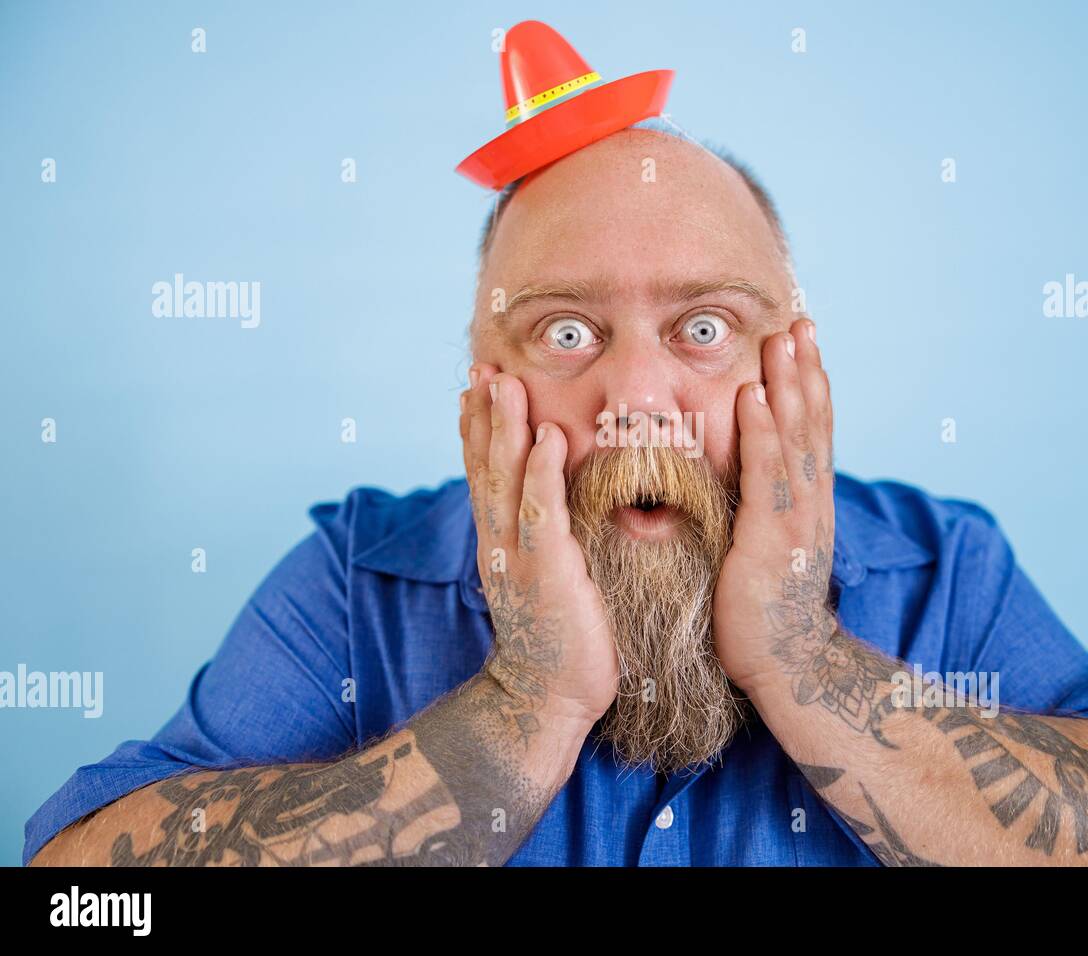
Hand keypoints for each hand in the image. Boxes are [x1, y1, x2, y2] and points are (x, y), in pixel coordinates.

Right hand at [460, 365, 618, 730]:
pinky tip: (546, 437)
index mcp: (499, 543)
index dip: (477, 430)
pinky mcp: (547, 572)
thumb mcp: (546, 580)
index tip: (475, 388)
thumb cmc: (558, 640)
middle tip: (482, 368)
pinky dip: (542, 472)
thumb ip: (545, 542)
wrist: (545, 699)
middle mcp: (499, 542)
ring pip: (506, 480)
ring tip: (505, 382)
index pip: (484, 476)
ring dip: (505, 428)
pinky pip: (542, 512)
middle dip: (483, 415)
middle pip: (486, 467)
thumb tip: (554, 510)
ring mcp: (518, 556)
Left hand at [713, 319, 837, 693]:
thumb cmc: (768, 614)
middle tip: (800, 321)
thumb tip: (747, 489)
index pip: (813, 433)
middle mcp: (811, 503)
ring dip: (788, 384)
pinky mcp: (771, 538)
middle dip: (806, 370)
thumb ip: (764, 515)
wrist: (790, 667)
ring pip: (794, 438)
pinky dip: (761, 432)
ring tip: (782, 339)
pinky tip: (755, 396)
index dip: (811, 386)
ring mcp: (795, 518)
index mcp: (809, 505)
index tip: (805, 344)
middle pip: (811, 423)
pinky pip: (766, 475)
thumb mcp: (770, 553)